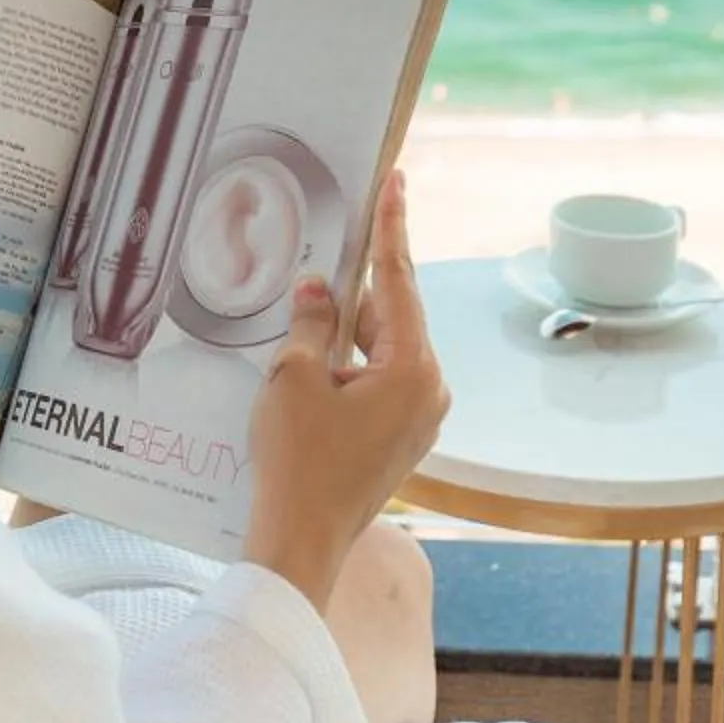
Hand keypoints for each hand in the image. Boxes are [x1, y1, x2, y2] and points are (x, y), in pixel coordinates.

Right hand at [242, 170, 448, 617]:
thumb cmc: (298, 462)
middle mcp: (429, 391)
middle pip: (389, 317)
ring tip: (300, 324)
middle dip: (349, 292)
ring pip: (380, 350)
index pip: (399, 280)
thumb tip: (317, 290)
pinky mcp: (400, 438)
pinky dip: (346, 364)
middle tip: (321, 254)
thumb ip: (311, 322)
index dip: (391, 226)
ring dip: (342, 333)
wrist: (301, 541)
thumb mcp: (294, 378)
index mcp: (413, 370)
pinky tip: (308, 364)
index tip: (396, 181)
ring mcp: (418, 418)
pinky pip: (376, 380)